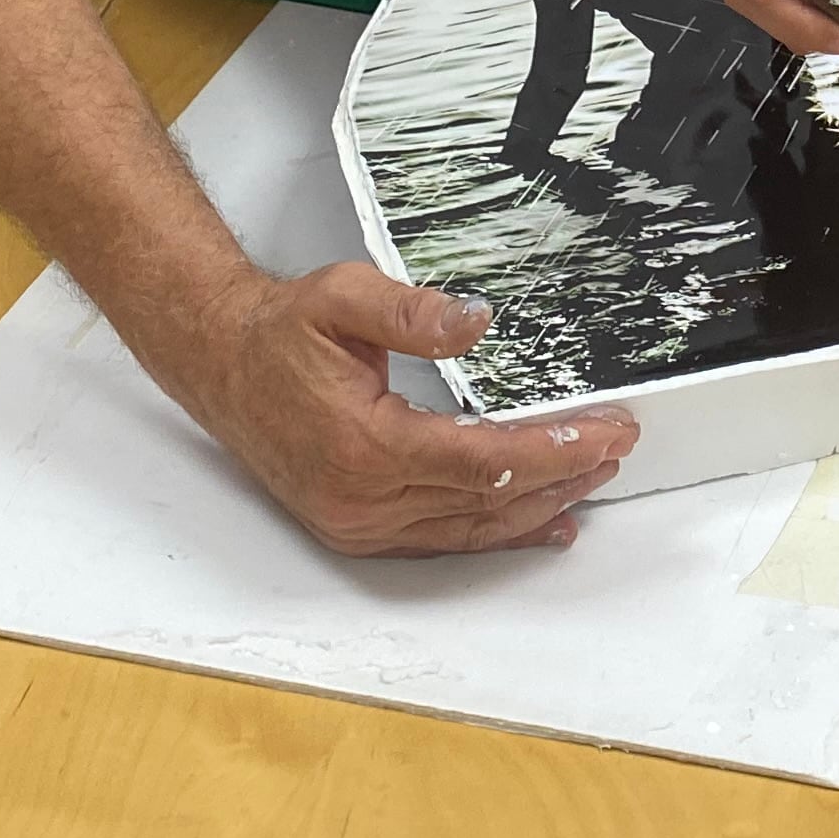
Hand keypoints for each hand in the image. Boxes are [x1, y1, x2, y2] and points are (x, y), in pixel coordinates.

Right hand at [161, 259, 637, 554]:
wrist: (222, 365)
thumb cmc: (280, 335)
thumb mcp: (344, 295)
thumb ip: (412, 312)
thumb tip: (475, 322)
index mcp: (366, 445)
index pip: (484, 459)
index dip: (552, 449)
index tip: (602, 431)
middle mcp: (364, 498)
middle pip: (488, 500)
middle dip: (562, 476)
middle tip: (616, 448)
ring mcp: (360, 523)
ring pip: (471, 529)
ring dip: (539, 506)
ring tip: (593, 479)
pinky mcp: (357, 531)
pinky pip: (443, 541)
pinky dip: (498, 532)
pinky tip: (543, 523)